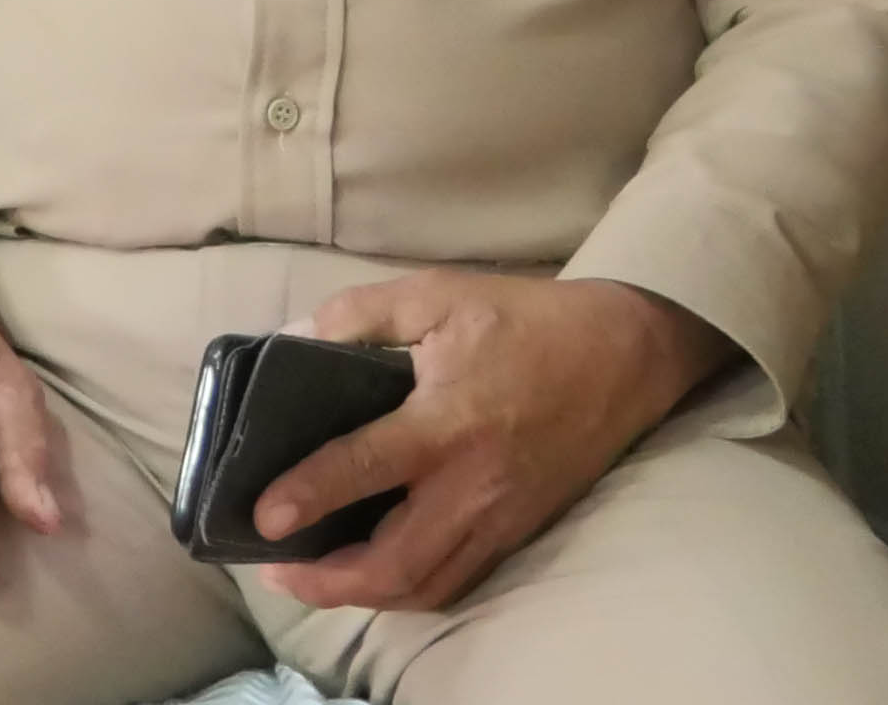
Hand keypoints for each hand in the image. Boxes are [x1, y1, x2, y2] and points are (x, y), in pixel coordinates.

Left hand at [253, 271, 732, 611]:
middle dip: (329, 581)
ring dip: (365, 593)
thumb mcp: (437, 293)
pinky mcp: (518, 529)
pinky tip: (376, 572)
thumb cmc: (527, 319)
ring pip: (426, 584)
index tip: (262, 517)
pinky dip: (410, 587)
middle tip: (277, 568)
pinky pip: (458, 578)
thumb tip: (292, 342)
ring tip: (316, 578)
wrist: (624, 355)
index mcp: (448, 421)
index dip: (308, 495)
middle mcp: (474, 484)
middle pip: (396, 563)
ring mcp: (500, 516)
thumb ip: (359, 315)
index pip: (366, 469)